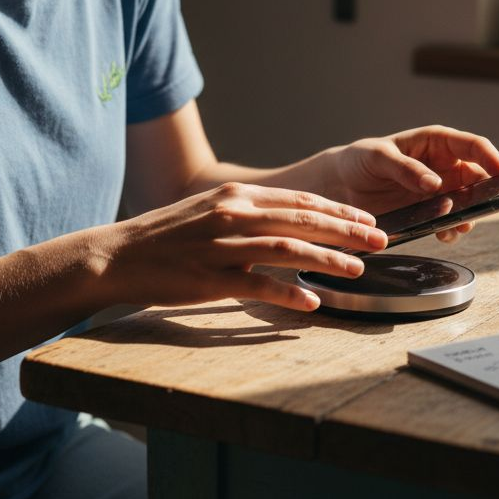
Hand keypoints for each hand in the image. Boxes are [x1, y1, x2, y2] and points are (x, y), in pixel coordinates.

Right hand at [98, 182, 387, 310]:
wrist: (118, 255)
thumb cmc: (166, 237)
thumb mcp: (209, 210)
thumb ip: (248, 212)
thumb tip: (291, 223)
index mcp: (236, 195)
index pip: (300, 199)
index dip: (339, 210)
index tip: (368, 221)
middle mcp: (233, 214)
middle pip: (303, 219)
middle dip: (347, 231)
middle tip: (380, 241)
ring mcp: (221, 246)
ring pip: (288, 249)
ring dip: (328, 260)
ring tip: (358, 271)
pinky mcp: (210, 279)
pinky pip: (258, 286)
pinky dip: (289, 293)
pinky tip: (313, 303)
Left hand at [318, 125, 498, 242]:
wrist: (341, 185)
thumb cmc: (360, 160)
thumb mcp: (378, 157)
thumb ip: (405, 168)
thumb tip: (434, 184)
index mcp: (436, 142)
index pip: (474, 145)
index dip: (492, 158)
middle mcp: (444, 166)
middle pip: (478, 178)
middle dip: (485, 193)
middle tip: (483, 207)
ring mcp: (439, 190)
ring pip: (469, 202)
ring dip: (470, 215)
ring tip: (460, 226)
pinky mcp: (429, 212)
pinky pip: (450, 221)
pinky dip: (452, 229)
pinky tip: (444, 234)